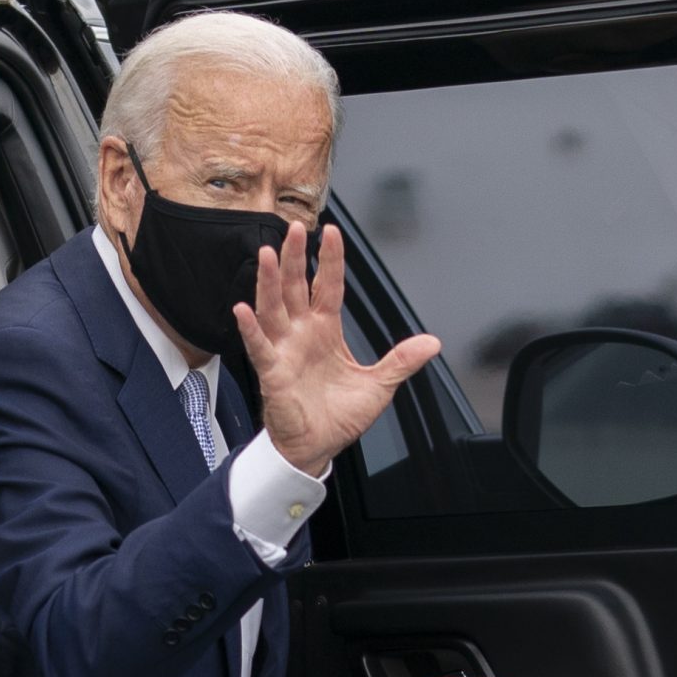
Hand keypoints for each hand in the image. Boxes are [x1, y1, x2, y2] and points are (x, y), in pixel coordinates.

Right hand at [234, 222, 439, 474]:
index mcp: (326, 331)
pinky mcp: (272, 373)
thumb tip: (432, 343)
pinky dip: (250, 329)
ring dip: (268, 282)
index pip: (327, 286)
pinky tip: (244, 309)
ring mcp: (284, 351)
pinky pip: (259, 347)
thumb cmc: (338, 417)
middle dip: (294, 258)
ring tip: (267, 254)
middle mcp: (302, 334)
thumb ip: (402, 361)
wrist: (317, 448)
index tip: (331, 233)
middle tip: (294, 229)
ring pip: (273, 308)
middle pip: (295, 287)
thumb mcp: (379, 385)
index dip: (329, 260)